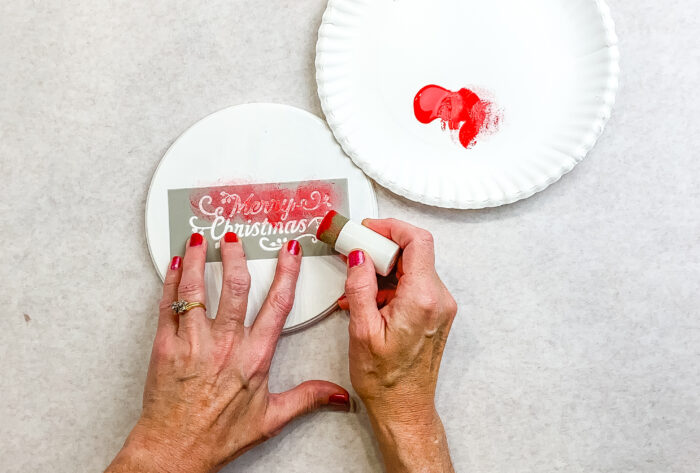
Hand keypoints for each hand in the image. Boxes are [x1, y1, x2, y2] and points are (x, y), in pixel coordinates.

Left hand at [106, 234, 351, 472]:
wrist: (173, 450)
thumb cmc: (217, 435)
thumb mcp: (270, 418)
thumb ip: (307, 398)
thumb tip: (339, 395)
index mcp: (254, 356)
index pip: (277, 304)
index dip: (287, 272)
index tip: (289, 251)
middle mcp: (225, 344)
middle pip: (236, 286)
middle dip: (237, 254)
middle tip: (236, 236)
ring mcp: (193, 342)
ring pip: (198, 289)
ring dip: (201, 258)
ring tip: (202, 238)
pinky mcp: (165, 345)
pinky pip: (168, 304)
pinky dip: (173, 279)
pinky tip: (177, 264)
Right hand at [343, 219, 456, 472]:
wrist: (404, 409)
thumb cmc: (384, 380)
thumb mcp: (361, 331)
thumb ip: (360, 287)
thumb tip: (358, 255)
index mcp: (421, 299)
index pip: (417, 241)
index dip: (391, 227)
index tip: (368, 228)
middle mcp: (438, 299)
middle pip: (413, 252)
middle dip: (380, 248)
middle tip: (353, 251)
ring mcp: (439, 306)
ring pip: (411, 268)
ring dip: (382, 269)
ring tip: (354, 283)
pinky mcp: (435, 314)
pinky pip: (412, 285)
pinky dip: (389, 285)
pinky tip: (366, 299)